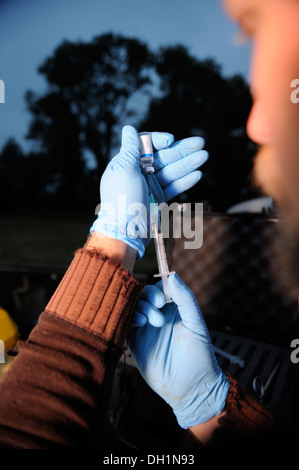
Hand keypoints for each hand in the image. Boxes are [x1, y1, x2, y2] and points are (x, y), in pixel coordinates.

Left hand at [90, 125, 207, 258]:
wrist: (125, 230)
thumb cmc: (122, 198)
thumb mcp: (123, 169)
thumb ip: (130, 148)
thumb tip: (128, 128)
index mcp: (129, 161)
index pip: (147, 144)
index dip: (160, 139)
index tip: (170, 141)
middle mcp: (140, 171)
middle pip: (164, 156)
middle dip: (182, 150)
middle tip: (201, 143)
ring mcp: (150, 185)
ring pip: (172, 171)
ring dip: (188, 163)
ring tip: (204, 156)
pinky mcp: (159, 198)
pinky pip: (174, 186)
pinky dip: (185, 181)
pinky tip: (198, 174)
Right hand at [127, 274, 228, 428]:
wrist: (191, 386)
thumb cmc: (199, 354)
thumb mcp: (195, 322)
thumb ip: (185, 298)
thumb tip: (173, 275)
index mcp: (172, 310)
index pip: (158, 289)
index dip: (157, 289)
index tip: (163, 299)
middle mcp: (157, 316)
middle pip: (142, 296)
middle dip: (147, 299)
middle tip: (157, 312)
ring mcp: (145, 330)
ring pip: (132, 309)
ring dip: (137, 309)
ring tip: (147, 321)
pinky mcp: (134, 343)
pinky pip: (124, 326)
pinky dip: (126, 320)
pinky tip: (136, 323)